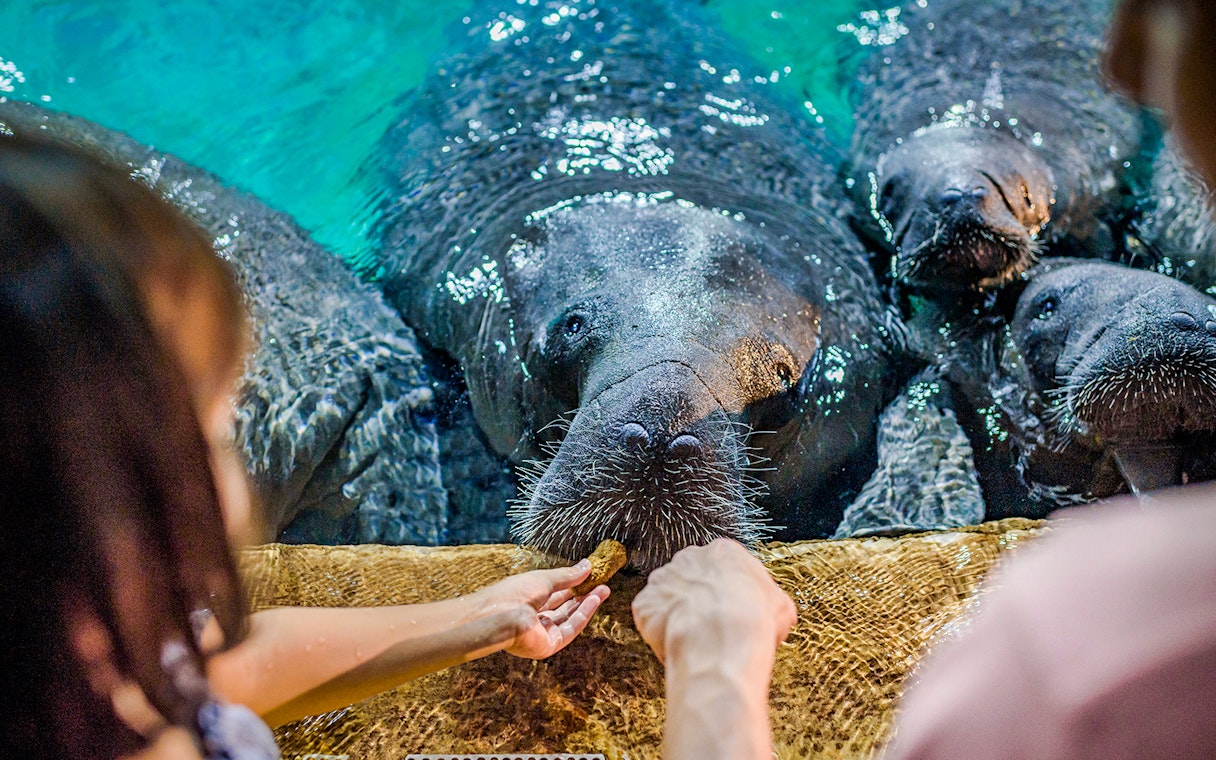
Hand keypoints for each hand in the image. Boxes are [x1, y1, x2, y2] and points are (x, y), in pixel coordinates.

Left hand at [476, 560, 609, 659]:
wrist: (498, 616)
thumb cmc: (512, 594)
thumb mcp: (543, 579)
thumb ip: (567, 576)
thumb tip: (587, 566)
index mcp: (528, 601)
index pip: (555, 594)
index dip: (573, 585)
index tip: (591, 576)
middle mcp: (535, 619)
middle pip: (564, 607)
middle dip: (584, 595)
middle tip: (603, 584)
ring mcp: (542, 633)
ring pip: (569, 618)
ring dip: (587, 604)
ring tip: (604, 590)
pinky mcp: (548, 645)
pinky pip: (569, 629)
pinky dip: (583, 615)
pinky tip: (594, 600)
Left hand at [631, 538, 795, 664]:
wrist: (721, 637)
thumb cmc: (753, 620)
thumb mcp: (781, 607)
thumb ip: (770, 602)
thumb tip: (774, 613)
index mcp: (723, 552)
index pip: (721, 568)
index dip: (727, 594)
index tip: (731, 612)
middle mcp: (688, 557)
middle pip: (691, 579)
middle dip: (698, 601)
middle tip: (710, 628)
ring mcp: (662, 579)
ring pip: (667, 597)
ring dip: (677, 615)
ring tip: (694, 641)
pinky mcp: (643, 603)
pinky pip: (650, 618)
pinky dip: (659, 632)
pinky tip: (676, 645)